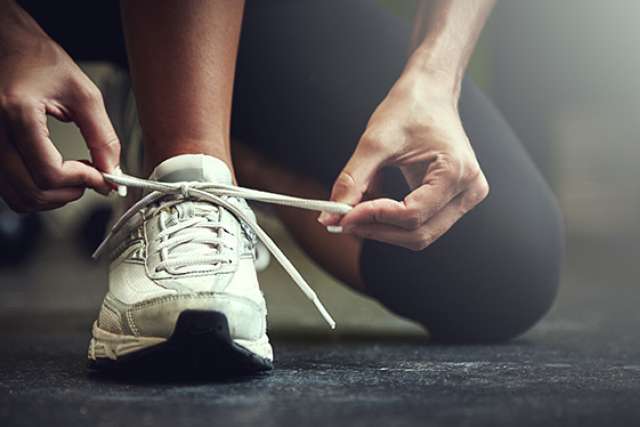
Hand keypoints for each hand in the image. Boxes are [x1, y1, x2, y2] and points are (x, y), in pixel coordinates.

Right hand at [0, 3, 119, 212]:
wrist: (8, 46)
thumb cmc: (39, 60)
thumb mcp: (83, 94)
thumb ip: (102, 136)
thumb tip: (112, 171)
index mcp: (16, 113)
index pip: (49, 173)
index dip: (83, 181)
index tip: (103, 177)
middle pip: (33, 191)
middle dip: (70, 192)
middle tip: (92, 178)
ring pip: (19, 197)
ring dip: (53, 196)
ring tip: (74, 175)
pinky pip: (9, 189)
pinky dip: (36, 190)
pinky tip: (53, 173)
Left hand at [319, 74, 488, 250]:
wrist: (430, 92)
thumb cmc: (410, 108)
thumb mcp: (375, 142)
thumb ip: (353, 180)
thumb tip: (330, 216)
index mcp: (456, 171)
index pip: (412, 215)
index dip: (374, 219)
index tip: (342, 217)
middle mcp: (469, 189)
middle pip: (418, 233)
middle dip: (378, 230)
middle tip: (343, 222)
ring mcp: (465, 197)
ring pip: (420, 234)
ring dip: (384, 229)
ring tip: (355, 213)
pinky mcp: (455, 200)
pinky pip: (423, 223)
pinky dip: (394, 222)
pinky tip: (373, 207)